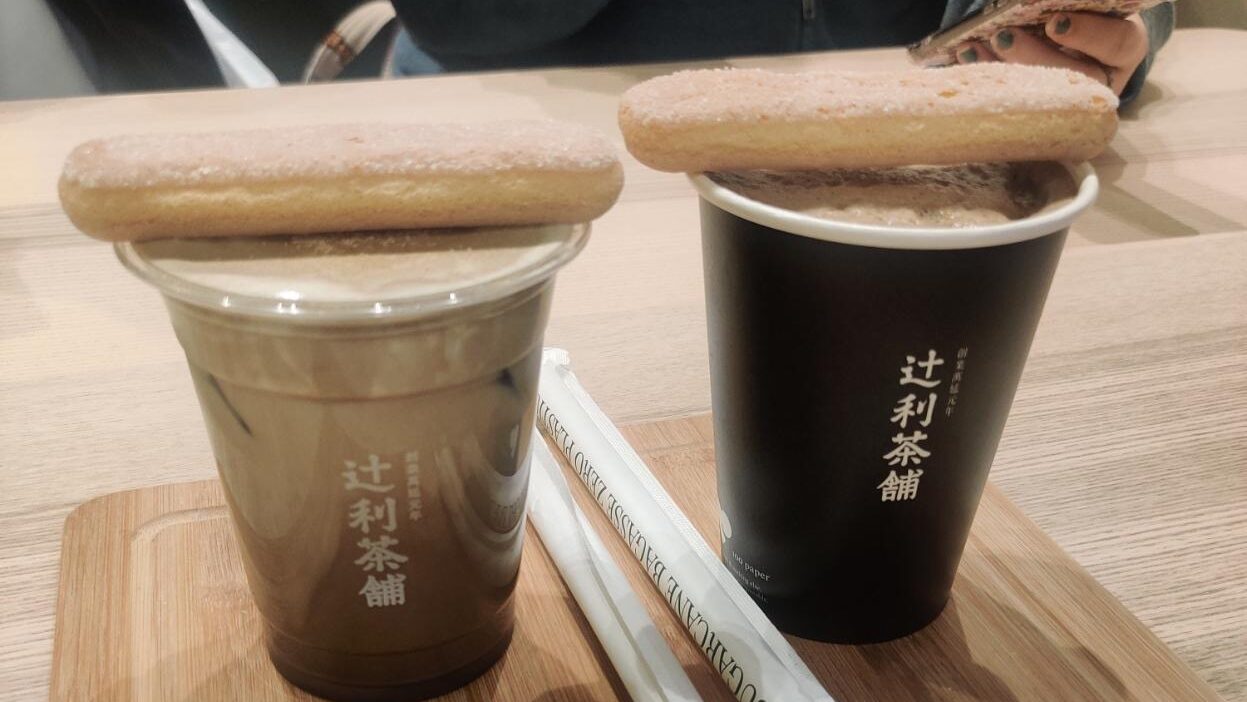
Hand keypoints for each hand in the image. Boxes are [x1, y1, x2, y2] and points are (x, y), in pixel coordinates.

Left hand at [955, 12, 1148, 95]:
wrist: (1079, 40)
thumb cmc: (1087, 15)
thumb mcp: (1086, 7)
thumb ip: (1068, 3)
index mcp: (1125, 45)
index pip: (1118, 42)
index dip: (1088, 34)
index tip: (1055, 22)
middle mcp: (1105, 78)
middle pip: (1077, 77)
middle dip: (1035, 56)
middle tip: (1002, 35)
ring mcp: (1077, 101)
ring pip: (1045, 96)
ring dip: (1005, 71)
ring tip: (974, 47)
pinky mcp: (1046, 110)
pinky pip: (1017, 100)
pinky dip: (989, 76)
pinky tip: (966, 56)